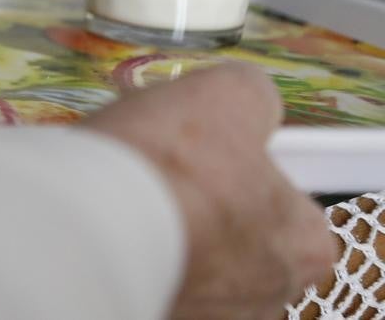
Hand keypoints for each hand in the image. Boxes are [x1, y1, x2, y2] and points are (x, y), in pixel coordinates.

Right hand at [82, 64, 335, 318]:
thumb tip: (244, 99)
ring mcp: (206, 314)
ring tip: (123, 191)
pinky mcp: (152, 314)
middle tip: (159, 168)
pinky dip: (129, 251)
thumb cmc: (169, 165)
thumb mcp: (226, 92)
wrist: (84, 227)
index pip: (286, 199)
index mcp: (305, 243)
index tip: (202, 147)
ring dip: (163, 229)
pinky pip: (148, 274)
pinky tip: (105, 223)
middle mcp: (266, 294)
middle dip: (201, 202)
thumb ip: (252, 94)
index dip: (240, 163)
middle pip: (234, 233)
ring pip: (188, 258)